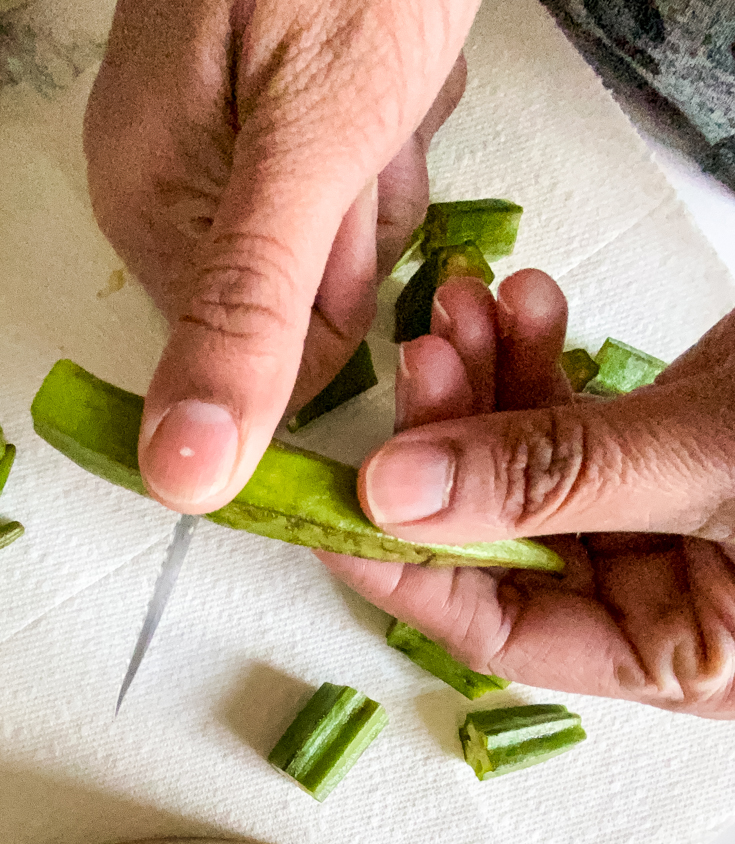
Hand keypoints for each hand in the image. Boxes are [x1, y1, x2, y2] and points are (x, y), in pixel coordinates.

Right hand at [84, 0, 477, 512]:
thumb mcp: (309, 144)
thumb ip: (247, 310)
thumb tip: (182, 468)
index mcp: (159, 202)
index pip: (262, 345)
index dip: (334, 299)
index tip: (353, 211)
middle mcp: (181, 183)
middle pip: (307, 291)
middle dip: (364, 227)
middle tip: (368, 131)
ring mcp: (235, 145)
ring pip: (344, 236)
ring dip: (387, 177)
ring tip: (379, 85)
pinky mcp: (288, 118)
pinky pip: (359, 181)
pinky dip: (394, 139)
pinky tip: (387, 69)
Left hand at [319, 271, 734, 717]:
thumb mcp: (715, 465)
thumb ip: (556, 482)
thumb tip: (400, 497)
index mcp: (676, 646)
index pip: (498, 626)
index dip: (407, 566)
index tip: (336, 504)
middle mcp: (650, 587)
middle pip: (497, 528)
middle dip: (448, 438)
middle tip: (421, 359)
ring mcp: (642, 510)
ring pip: (520, 455)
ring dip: (481, 377)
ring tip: (461, 307)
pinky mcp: (643, 442)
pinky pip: (561, 407)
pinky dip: (533, 353)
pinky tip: (522, 302)